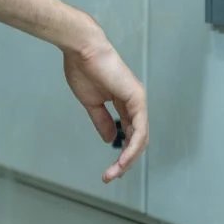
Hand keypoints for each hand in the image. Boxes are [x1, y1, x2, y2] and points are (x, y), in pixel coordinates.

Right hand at [63, 40, 147, 182]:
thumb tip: (110, 139)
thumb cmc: (83, 68)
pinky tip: (124, 158)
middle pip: (137, 137)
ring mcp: (138, 100)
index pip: (129, 131)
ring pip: (141, 137)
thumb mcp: (91, 102)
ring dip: (129, 158)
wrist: (82, 49)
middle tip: (112, 175)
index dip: (122, 151)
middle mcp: (134, 101)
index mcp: (124, 101)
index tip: (110, 167)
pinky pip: (139, 128)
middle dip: (126, 159)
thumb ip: (102, 121)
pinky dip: (132, 146)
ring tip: (115, 172)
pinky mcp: (136, 98)